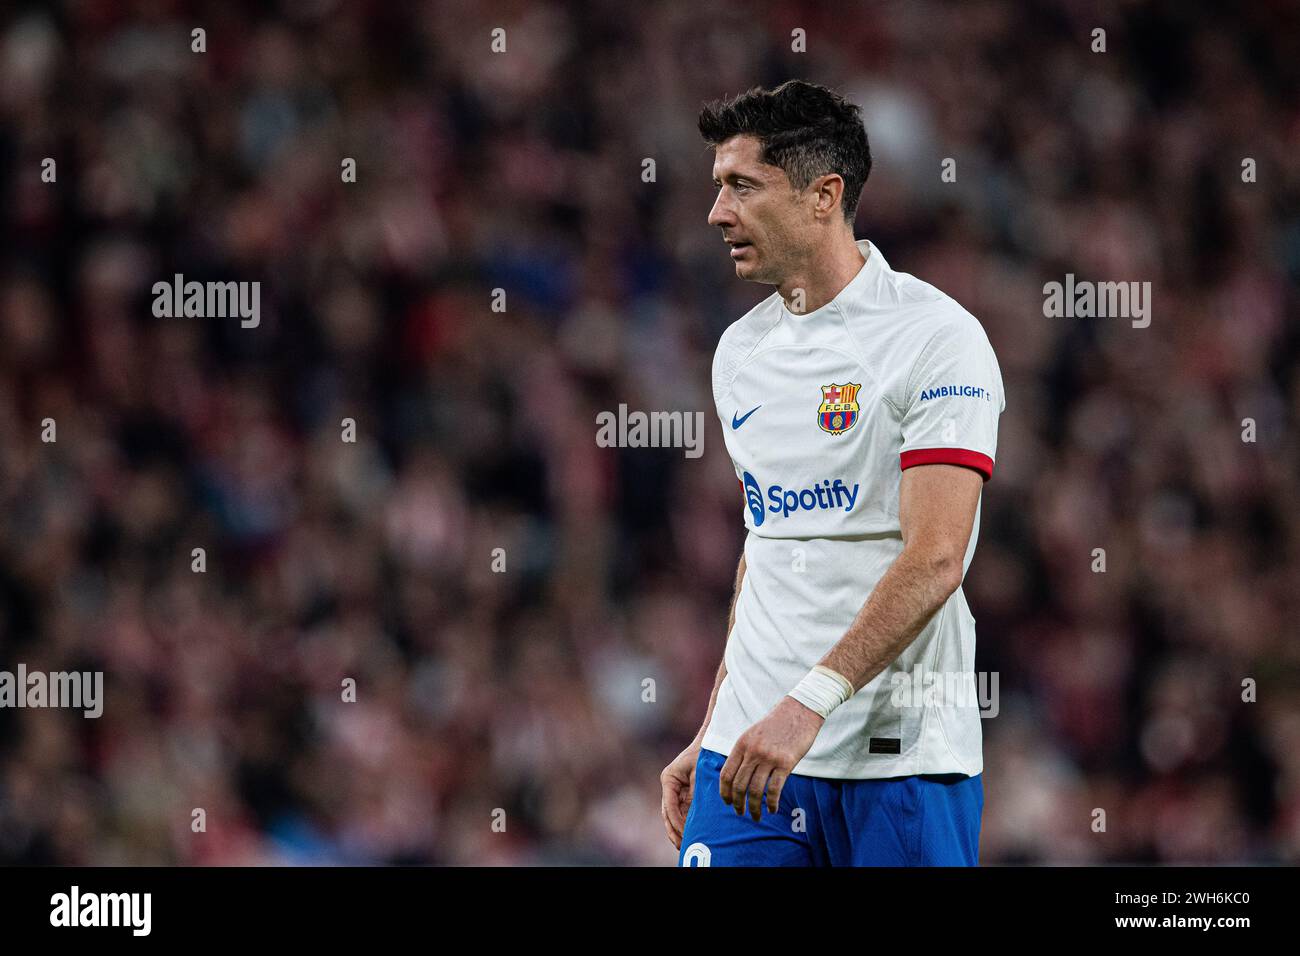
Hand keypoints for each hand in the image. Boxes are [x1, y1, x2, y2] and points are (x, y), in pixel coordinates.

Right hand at [660, 739, 701, 849]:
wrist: (710, 742)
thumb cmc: (704, 755)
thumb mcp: (700, 774)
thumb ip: (695, 794)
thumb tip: (694, 816)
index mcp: (669, 779)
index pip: (670, 805)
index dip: (676, 821)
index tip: (685, 832)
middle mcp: (669, 786)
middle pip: (667, 813)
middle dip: (673, 830)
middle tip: (681, 845)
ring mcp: (674, 791)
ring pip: (672, 815)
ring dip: (677, 830)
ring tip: (682, 846)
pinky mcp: (683, 794)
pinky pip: (681, 812)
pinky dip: (683, 824)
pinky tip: (688, 836)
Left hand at [719, 697, 823, 821]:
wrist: (799, 710)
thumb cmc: (777, 724)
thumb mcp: (753, 734)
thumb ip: (744, 752)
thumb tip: (736, 775)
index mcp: (742, 744)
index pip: (726, 774)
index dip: (725, 792)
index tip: (727, 802)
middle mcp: (753, 752)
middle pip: (739, 785)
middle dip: (738, 803)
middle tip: (740, 813)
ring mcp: (769, 758)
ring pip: (756, 791)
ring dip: (755, 807)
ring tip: (756, 816)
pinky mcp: (786, 763)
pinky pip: (775, 789)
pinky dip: (772, 803)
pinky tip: (773, 809)